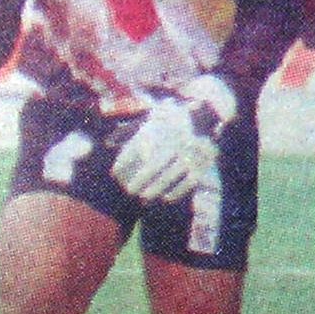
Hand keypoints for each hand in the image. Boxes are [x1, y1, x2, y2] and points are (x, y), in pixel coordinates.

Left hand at [110, 75, 233, 203]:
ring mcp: (191, 153)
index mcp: (164, 126)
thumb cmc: (170, 122)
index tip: (115, 175)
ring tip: (144, 197)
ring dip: (153, 190)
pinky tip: (165, 198)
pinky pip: (186, 184)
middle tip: (129, 191)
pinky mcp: (203, 166)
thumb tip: (107, 145)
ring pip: (168, 177)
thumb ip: (130, 132)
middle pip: (152, 166)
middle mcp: (177, 139)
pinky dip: (174, 193)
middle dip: (138, 181)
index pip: (138, 148)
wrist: (207, 115)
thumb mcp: (152, 120)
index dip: (124, 164)